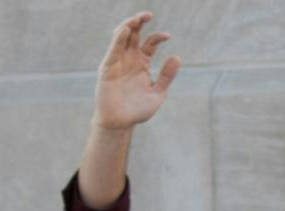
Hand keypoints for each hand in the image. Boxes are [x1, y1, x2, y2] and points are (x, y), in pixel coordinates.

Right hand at [94, 13, 178, 129]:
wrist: (121, 122)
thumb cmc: (138, 110)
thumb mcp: (157, 93)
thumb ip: (166, 76)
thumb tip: (177, 57)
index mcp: (142, 63)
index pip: (149, 43)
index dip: (158, 37)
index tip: (168, 36)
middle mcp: (129, 58)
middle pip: (134, 34)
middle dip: (139, 22)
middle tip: (148, 14)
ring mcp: (117, 61)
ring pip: (121, 37)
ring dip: (128, 26)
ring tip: (137, 19)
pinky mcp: (107, 67)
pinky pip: (113, 49)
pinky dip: (119, 39)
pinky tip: (126, 30)